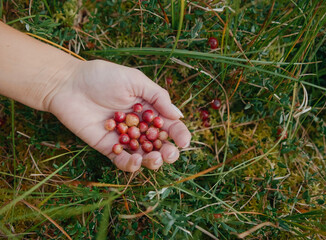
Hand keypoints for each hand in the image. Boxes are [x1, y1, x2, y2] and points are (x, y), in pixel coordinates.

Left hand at [48, 60, 190, 171]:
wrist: (69, 84)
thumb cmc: (103, 76)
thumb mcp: (135, 80)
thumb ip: (158, 97)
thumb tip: (179, 116)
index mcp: (149, 110)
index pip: (169, 126)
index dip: (179, 134)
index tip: (184, 141)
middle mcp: (139, 126)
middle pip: (159, 145)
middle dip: (168, 152)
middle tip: (169, 154)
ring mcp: (124, 138)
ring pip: (143, 156)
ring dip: (152, 161)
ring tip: (154, 159)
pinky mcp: (107, 147)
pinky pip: (121, 160)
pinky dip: (130, 164)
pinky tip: (134, 160)